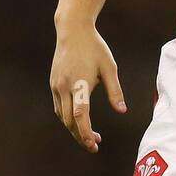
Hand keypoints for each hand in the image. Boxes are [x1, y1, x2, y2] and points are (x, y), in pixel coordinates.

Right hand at [50, 24, 126, 152]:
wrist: (72, 30)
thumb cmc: (95, 48)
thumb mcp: (109, 67)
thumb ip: (115, 90)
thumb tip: (122, 111)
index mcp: (79, 84)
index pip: (80, 115)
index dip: (86, 132)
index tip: (93, 144)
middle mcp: (64, 87)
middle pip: (69, 121)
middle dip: (81, 136)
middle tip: (95, 145)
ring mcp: (56, 86)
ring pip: (62, 116)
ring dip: (74, 128)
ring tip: (90, 136)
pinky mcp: (53, 83)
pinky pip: (58, 107)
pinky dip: (67, 117)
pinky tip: (78, 120)